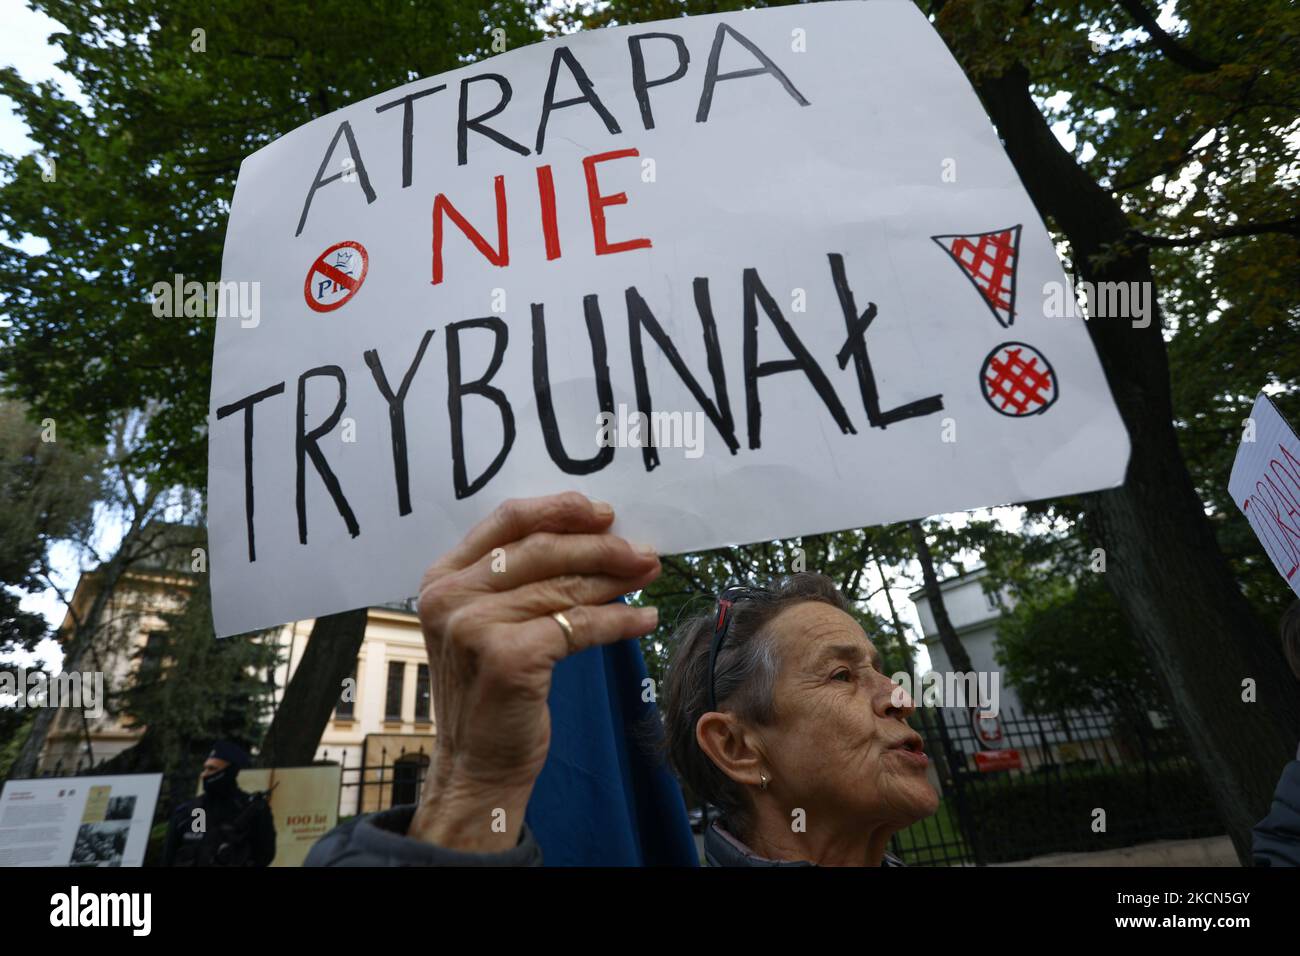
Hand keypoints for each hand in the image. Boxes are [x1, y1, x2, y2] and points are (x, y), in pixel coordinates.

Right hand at [408, 492, 660, 851]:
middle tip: (642, 550)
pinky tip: (646, 619)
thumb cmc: (491, 690)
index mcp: (442, 578)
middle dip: (600, 546)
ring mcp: (475, 627)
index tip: (604, 513)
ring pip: (564, 587)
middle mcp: (450, 597)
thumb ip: (518, 580)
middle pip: (541, 549)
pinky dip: (620, 620)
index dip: (560, 511)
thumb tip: (597, 538)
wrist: (477, 764)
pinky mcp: (509, 657)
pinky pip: (579, 625)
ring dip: (616, 579)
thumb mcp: (488, 623)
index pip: (506, 521)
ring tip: (649, 575)